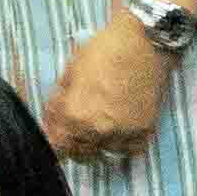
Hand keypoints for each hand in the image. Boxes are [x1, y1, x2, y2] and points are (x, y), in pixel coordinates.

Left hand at [45, 15, 168, 166]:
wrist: (145, 41)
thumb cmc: (104, 50)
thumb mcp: (70, 72)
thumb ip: (58, 103)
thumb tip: (51, 122)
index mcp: (75, 115)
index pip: (57, 146)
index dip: (56, 139)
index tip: (58, 133)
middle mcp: (98, 130)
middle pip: (79, 154)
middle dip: (74, 142)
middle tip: (78, 126)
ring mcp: (124, 133)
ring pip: (103, 154)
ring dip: (97, 144)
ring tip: (99, 125)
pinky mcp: (144, 131)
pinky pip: (128, 150)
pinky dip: (121, 143)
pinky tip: (118, 128)